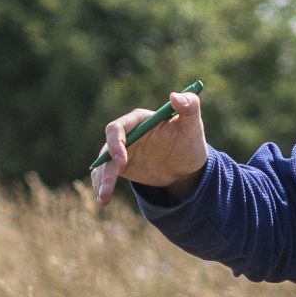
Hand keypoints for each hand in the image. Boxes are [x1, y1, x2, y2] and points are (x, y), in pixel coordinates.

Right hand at [90, 89, 209, 206]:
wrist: (186, 166)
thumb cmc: (190, 142)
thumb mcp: (193, 126)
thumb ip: (189, 107)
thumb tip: (175, 95)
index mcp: (139, 120)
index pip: (118, 127)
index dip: (116, 143)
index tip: (122, 161)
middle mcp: (127, 134)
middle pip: (107, 147)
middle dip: (106, 165)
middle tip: (109, 185)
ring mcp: (122, 151)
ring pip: (105, 164)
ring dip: (102, 180)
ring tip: (104, 199)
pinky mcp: (121, 166)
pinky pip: (106, 175)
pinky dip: (103, 186)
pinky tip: (103, 200)